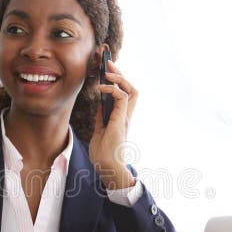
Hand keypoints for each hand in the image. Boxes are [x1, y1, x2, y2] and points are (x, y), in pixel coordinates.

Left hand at [89, 60, 137, 189]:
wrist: (106, 167)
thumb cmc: (103, 153)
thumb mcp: (100, 131)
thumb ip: (102, 117)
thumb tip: (100, 106)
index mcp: (121, 118)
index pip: (125, 95)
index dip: (118, 82)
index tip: (107, 72)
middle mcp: (126, 116)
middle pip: (131, 89)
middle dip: (121, 74)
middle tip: (109, 65)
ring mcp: (124, 117)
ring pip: (131, 90)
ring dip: (119, 78)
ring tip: (107, 73)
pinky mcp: (120, 119)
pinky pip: (121, 98)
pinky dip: (112, 90)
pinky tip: (102, 88)